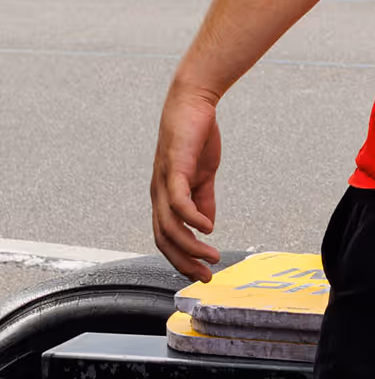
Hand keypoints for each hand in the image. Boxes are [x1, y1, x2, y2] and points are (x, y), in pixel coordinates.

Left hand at [151, 81, 223, 281]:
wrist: (193, 102)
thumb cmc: (196, 135)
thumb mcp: (204, 174)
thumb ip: (204, 199)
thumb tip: (207, 226)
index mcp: (165, 196)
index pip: (168, 236)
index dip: (183, 257)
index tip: (203, 271)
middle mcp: (159, 193)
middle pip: (164, 239)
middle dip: (184, 262)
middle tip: (205, 275)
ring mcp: (164, 182)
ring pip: (169, 226)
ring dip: (190, 246)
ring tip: (211, 255)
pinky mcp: (175, 169)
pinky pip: (178, 202)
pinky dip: (192, 219)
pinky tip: (207, 226)